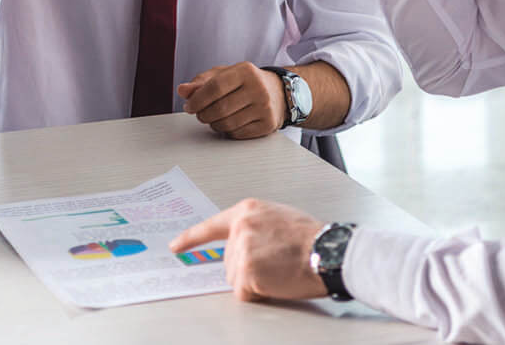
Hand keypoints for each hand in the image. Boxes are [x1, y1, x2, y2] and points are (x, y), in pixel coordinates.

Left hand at [169, 199, 327, 301]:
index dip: (191, 239)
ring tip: (279, 269)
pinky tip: (276, 280)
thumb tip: (243, 244)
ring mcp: (241, 249)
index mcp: (247, 211)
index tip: (175, 247)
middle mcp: (240, 227)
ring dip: (255, 282)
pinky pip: (244, 293)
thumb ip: (254, 226)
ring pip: (236, 279)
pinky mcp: (246, 271)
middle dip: (248, 268)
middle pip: (229, 261)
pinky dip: (259, 294)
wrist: (328, 251)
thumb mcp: (278, 217)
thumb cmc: (311, 237)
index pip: (211, 226)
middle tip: (276, 262)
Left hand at [178, 62, 285, 137]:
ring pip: (227, 124)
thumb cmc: (246, 82)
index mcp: (245, 71)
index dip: (197, 100)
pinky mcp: (268, 124)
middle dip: (203, 114)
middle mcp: (258, 88)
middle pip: (219, 108)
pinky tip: (228, 122)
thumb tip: (182, 91)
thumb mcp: (224, 75)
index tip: (188, 106)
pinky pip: (237, 134)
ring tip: (213, 117)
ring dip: (213, 124)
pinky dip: (227, 131)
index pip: (214, 87)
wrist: (278, 92)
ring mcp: (265, 108)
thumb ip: (201, 82)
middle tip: (199, 113)